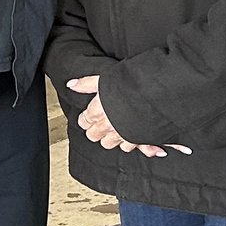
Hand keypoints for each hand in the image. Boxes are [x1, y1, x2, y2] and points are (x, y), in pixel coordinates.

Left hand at [64, 77, 189, 156]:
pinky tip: (135, 137)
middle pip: (94, 136)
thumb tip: (71, 85)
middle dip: (96, 130)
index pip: (84, 121)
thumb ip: (87, 83)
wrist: (155, 94)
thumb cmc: (130, 84)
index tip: (90, 115)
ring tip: (118, 128)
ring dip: (112, 138)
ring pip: (109, 144)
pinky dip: (130, 143)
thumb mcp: (105, 78)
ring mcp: (121, 135)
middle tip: (102, 122)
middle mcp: (107, 126)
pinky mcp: (136, 141)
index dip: (86, 118)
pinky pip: (128, 147)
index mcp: (97, 111)